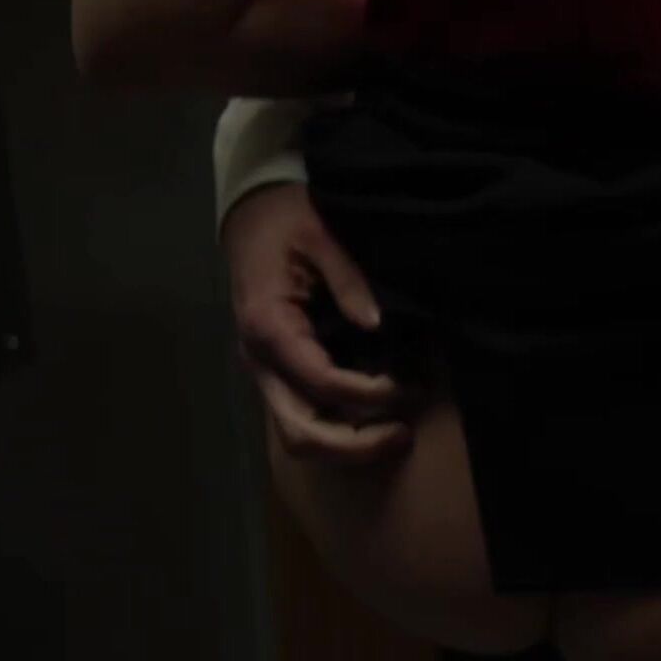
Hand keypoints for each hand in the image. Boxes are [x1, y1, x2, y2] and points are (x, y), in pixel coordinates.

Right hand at [223, 182, 412, 462]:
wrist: (251, 215)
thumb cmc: (286, 220)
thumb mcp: (320, 234)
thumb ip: (348, 279)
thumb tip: (376, 322)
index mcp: (268, 326)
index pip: (320, 382)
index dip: (369, 393)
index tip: (409, 385)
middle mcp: (260, 360)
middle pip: (300, 431)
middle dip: (356, 444)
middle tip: (405, 434)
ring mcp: (266, 371)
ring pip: (298, 435)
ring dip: (348, 446)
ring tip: (398, 433)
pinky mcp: (278, 373)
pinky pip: (305, 416)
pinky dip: (341, 429)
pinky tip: (380, 417)